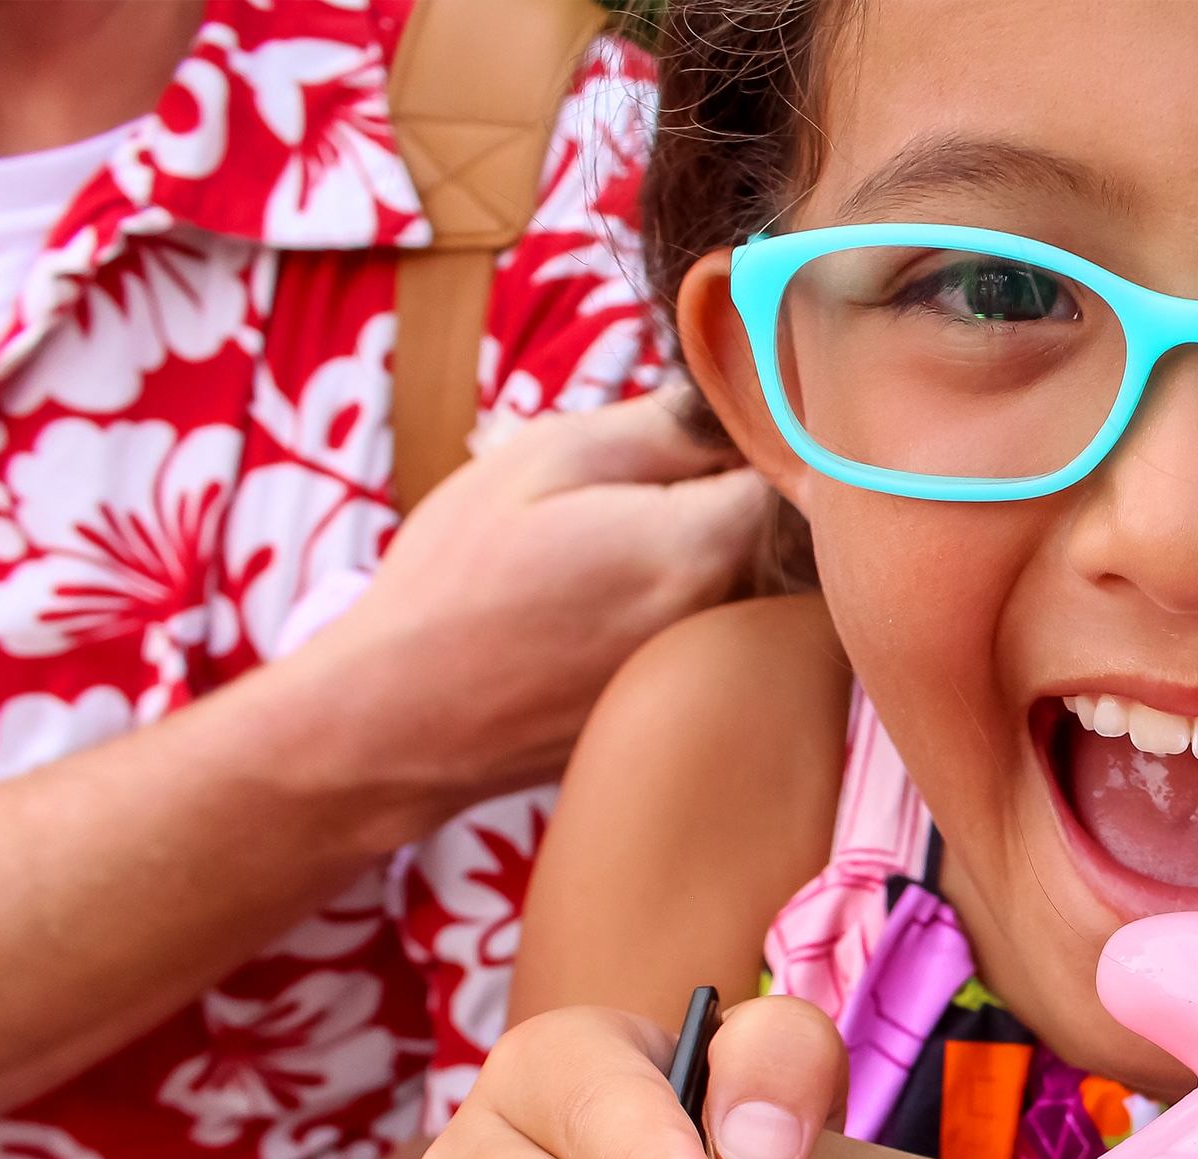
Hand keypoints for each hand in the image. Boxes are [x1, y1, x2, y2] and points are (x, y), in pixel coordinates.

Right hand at [260, 390, 773, 840]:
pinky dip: (707, 610)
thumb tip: (737, 398)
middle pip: (794, 535)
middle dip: (749, 494)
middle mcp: (732, 620)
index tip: (707, 428)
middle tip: (666, 484)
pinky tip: (624, 607)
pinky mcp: (699, 713)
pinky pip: (738, 641)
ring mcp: (721, 678)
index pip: (792, 467)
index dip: (757, 434)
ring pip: (770, 589)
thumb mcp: (543, 462)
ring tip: (631, 547)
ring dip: (730, 554)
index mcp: (699, 549)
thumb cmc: (458, 580)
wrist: (404, 722)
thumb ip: (660, 426)